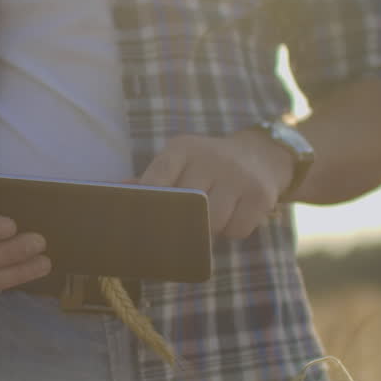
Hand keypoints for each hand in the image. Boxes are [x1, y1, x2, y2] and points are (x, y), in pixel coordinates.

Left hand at [138, 132, 293, 238]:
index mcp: (183, 149)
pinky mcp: (261, 195)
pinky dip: (232, 231)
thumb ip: (151, 179)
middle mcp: (212, 158)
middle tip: (178, 231)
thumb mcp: (179, 162)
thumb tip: (118, 191)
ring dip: (209, 231)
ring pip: (213, 223)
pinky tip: (234, 216)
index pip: (157, 180)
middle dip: (180, 225)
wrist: (262, 155)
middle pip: (185, 208)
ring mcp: (240, 176)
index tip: (145, 222)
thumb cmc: (207, 165)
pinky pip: (238, 230)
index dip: (149, 205)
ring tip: (211, 219)